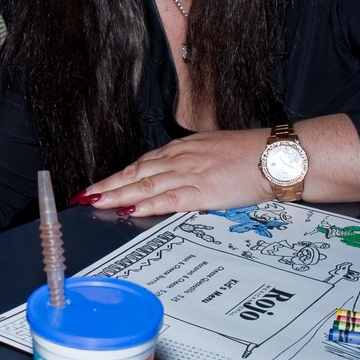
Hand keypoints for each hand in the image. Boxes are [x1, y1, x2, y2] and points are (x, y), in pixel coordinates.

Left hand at [74, 129, 275, 216]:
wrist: (276, 155)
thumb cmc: (250, 153)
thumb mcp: (212, 150)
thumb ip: (190, 161)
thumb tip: (173, 173)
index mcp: (181, 149)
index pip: (140, 164)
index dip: (116, 176)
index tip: (97, 186)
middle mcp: (179, 159)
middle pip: (134, 174)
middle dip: (106, 186)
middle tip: (83, 197)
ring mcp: (189, 174)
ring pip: (144, 185)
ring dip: (116, 195)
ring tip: (95, 203)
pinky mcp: (202, 191)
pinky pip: (168, 199)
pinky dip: (146, 205)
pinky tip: (130, 210)